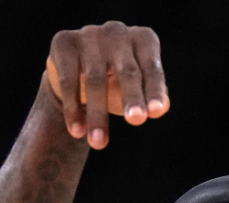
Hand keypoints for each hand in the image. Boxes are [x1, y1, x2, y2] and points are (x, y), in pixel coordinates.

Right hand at [47, 21, 169, 149]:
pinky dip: (73, 109)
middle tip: (136, 121)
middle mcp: (117, 32)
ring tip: (99, 143)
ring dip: (97, 114)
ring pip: (95, 79)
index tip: (157, 112)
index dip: (154, 90)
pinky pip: (69, 80)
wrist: (76, 70)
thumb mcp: (138, 89)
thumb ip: (153, 98)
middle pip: (127, 71)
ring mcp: (89, 34)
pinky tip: (78, 132)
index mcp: (143, 39)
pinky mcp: (64, 42)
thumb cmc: (116, 81)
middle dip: (131, 98)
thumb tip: (163, 107)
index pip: (152, 68)